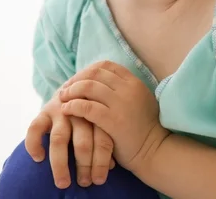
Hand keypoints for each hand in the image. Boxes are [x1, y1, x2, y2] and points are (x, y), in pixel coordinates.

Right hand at [25, 87, 115, 187]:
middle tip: (84, 184)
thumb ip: (106, 139)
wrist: (77, 88)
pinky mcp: (44, 111)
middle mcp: (80, 111)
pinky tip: (38, 158)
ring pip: (59, 139)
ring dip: (60, 164)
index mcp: (100, 113)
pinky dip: (34, 143)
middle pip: (83, 141)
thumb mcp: (102, 123)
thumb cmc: (93, 114)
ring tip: (63, 184)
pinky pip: (35, 128)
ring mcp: (61, 110)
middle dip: (84, 165)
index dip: (102, 162)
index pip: (103, 140)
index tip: (99, 181)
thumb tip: (112, 166)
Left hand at [59, 60, 170, 174]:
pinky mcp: (113, 121)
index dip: (87, 70)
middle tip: (65, 89)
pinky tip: (66, 110)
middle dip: (76, 79)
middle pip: (95, 73)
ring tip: (62, 98)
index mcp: (134, 82)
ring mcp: (121, 104)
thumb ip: (122, 89)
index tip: (77, 80)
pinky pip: (87, 107)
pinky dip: (73, 106)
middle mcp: (128, 89)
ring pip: (89, 87)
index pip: (105, 65)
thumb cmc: (143, 127)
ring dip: (71, 91)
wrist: (153, 150)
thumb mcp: (139, 99)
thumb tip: (98, 81)